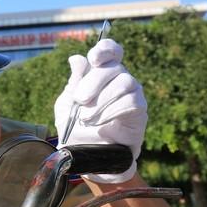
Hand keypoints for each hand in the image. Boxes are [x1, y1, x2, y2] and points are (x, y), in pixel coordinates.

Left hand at [53, 38, 146, 183]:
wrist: (86, 157)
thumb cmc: (75, 129)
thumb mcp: (66, 104)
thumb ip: (73, 82)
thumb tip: (76, 58)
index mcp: (101, 73)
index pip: (111, 51)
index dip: (105, 50)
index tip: (94, 59)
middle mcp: (119, 79)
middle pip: (114, 66)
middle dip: (94, 82)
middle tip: (80, 100)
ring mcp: (132, 94)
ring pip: (124, 82)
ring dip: (102, 99)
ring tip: (87, 117)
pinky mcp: (139, 111)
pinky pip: (132, 101)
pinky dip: (113, 110)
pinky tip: (100, 122)